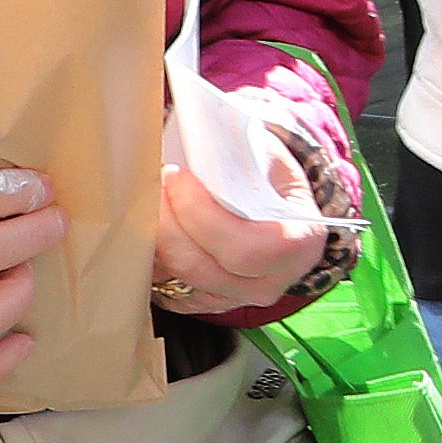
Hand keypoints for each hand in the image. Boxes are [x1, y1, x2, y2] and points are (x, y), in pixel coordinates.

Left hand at [150, 148, 324, 321]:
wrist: (277, 207)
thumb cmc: (273, 178)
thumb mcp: (271, 158)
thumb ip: (241, 155)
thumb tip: (195, 140)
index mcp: (298, 246)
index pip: (243, 247)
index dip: (201, 214)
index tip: (176, 175)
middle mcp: (269, 283)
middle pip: (202, 266)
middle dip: (167, 223)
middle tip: (150, 182)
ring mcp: (236, 298)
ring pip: (177, 277)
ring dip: (152, 237)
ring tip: (143, 198)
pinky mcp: (205, 303)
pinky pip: (166, 287)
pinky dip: (150, 256)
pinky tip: (146, 224)